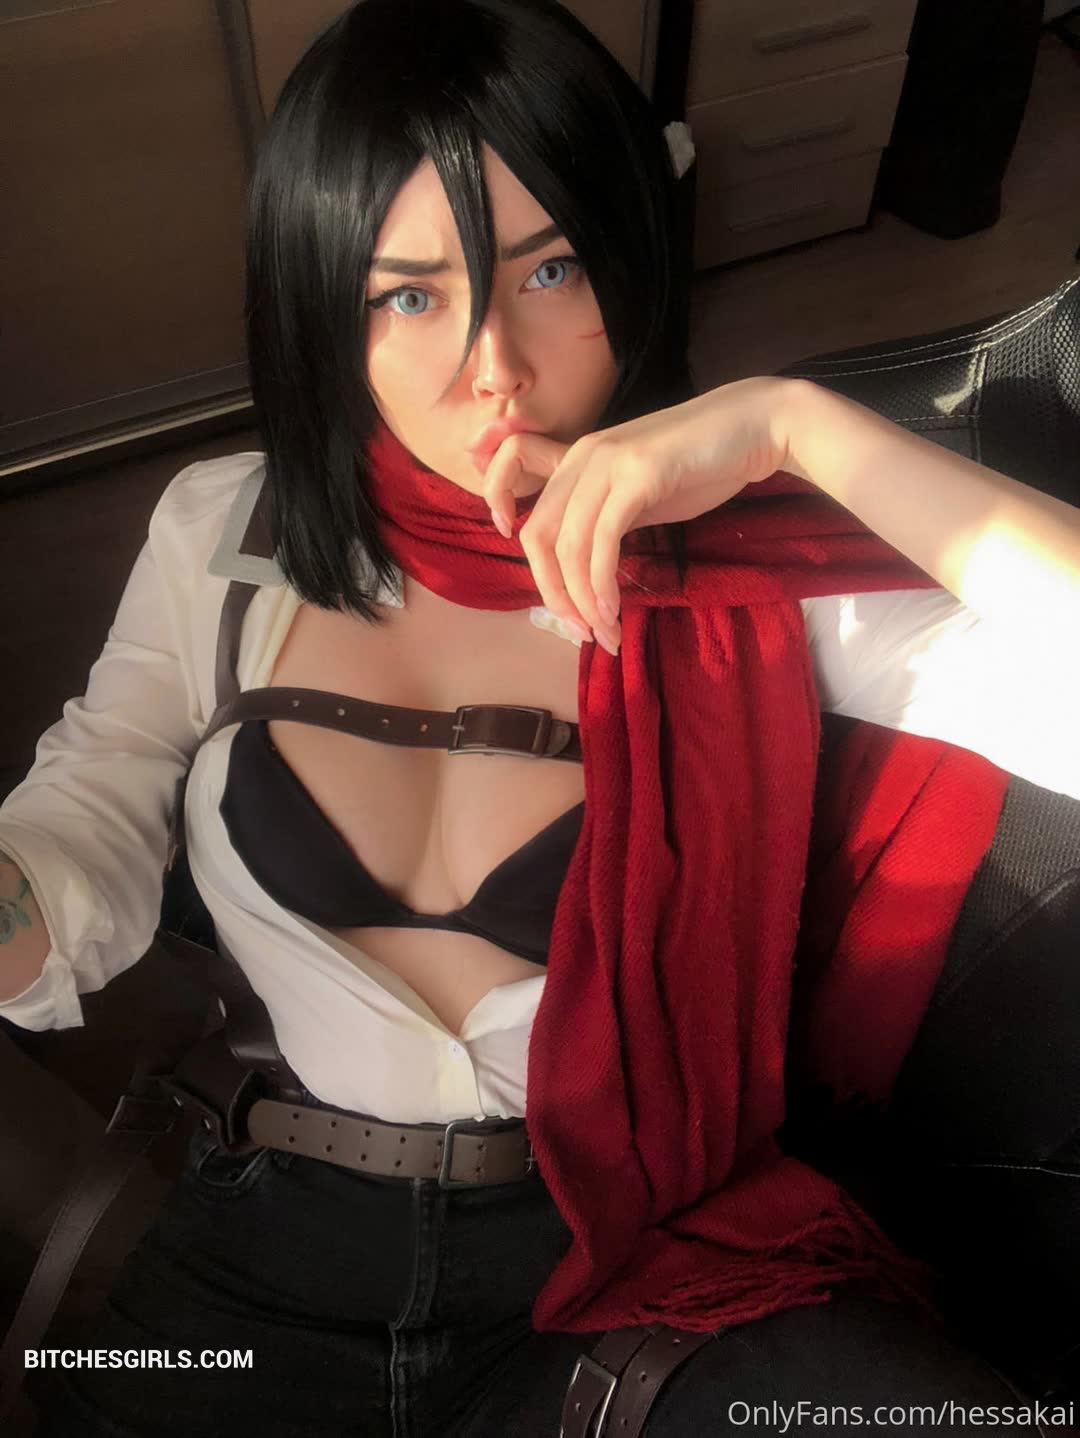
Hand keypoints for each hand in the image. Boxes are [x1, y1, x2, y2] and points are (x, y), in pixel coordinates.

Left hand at [477, 376, 795, 652]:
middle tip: (583, 634)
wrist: (753, 426)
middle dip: (556, 596)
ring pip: (570, 544)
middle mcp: (581, 459)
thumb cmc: (701, 464)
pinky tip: (612, 608)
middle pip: (539, 539)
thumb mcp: (640, 497)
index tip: (563, 612)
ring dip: (582, 599)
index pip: (532, 528)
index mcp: (575, 463)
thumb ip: (608, 524)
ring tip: (605, 633)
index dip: (540, 577)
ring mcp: (606, 463)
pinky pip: (603, 538)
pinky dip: (601, 580)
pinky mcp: (637, 474)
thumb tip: (587, 575)